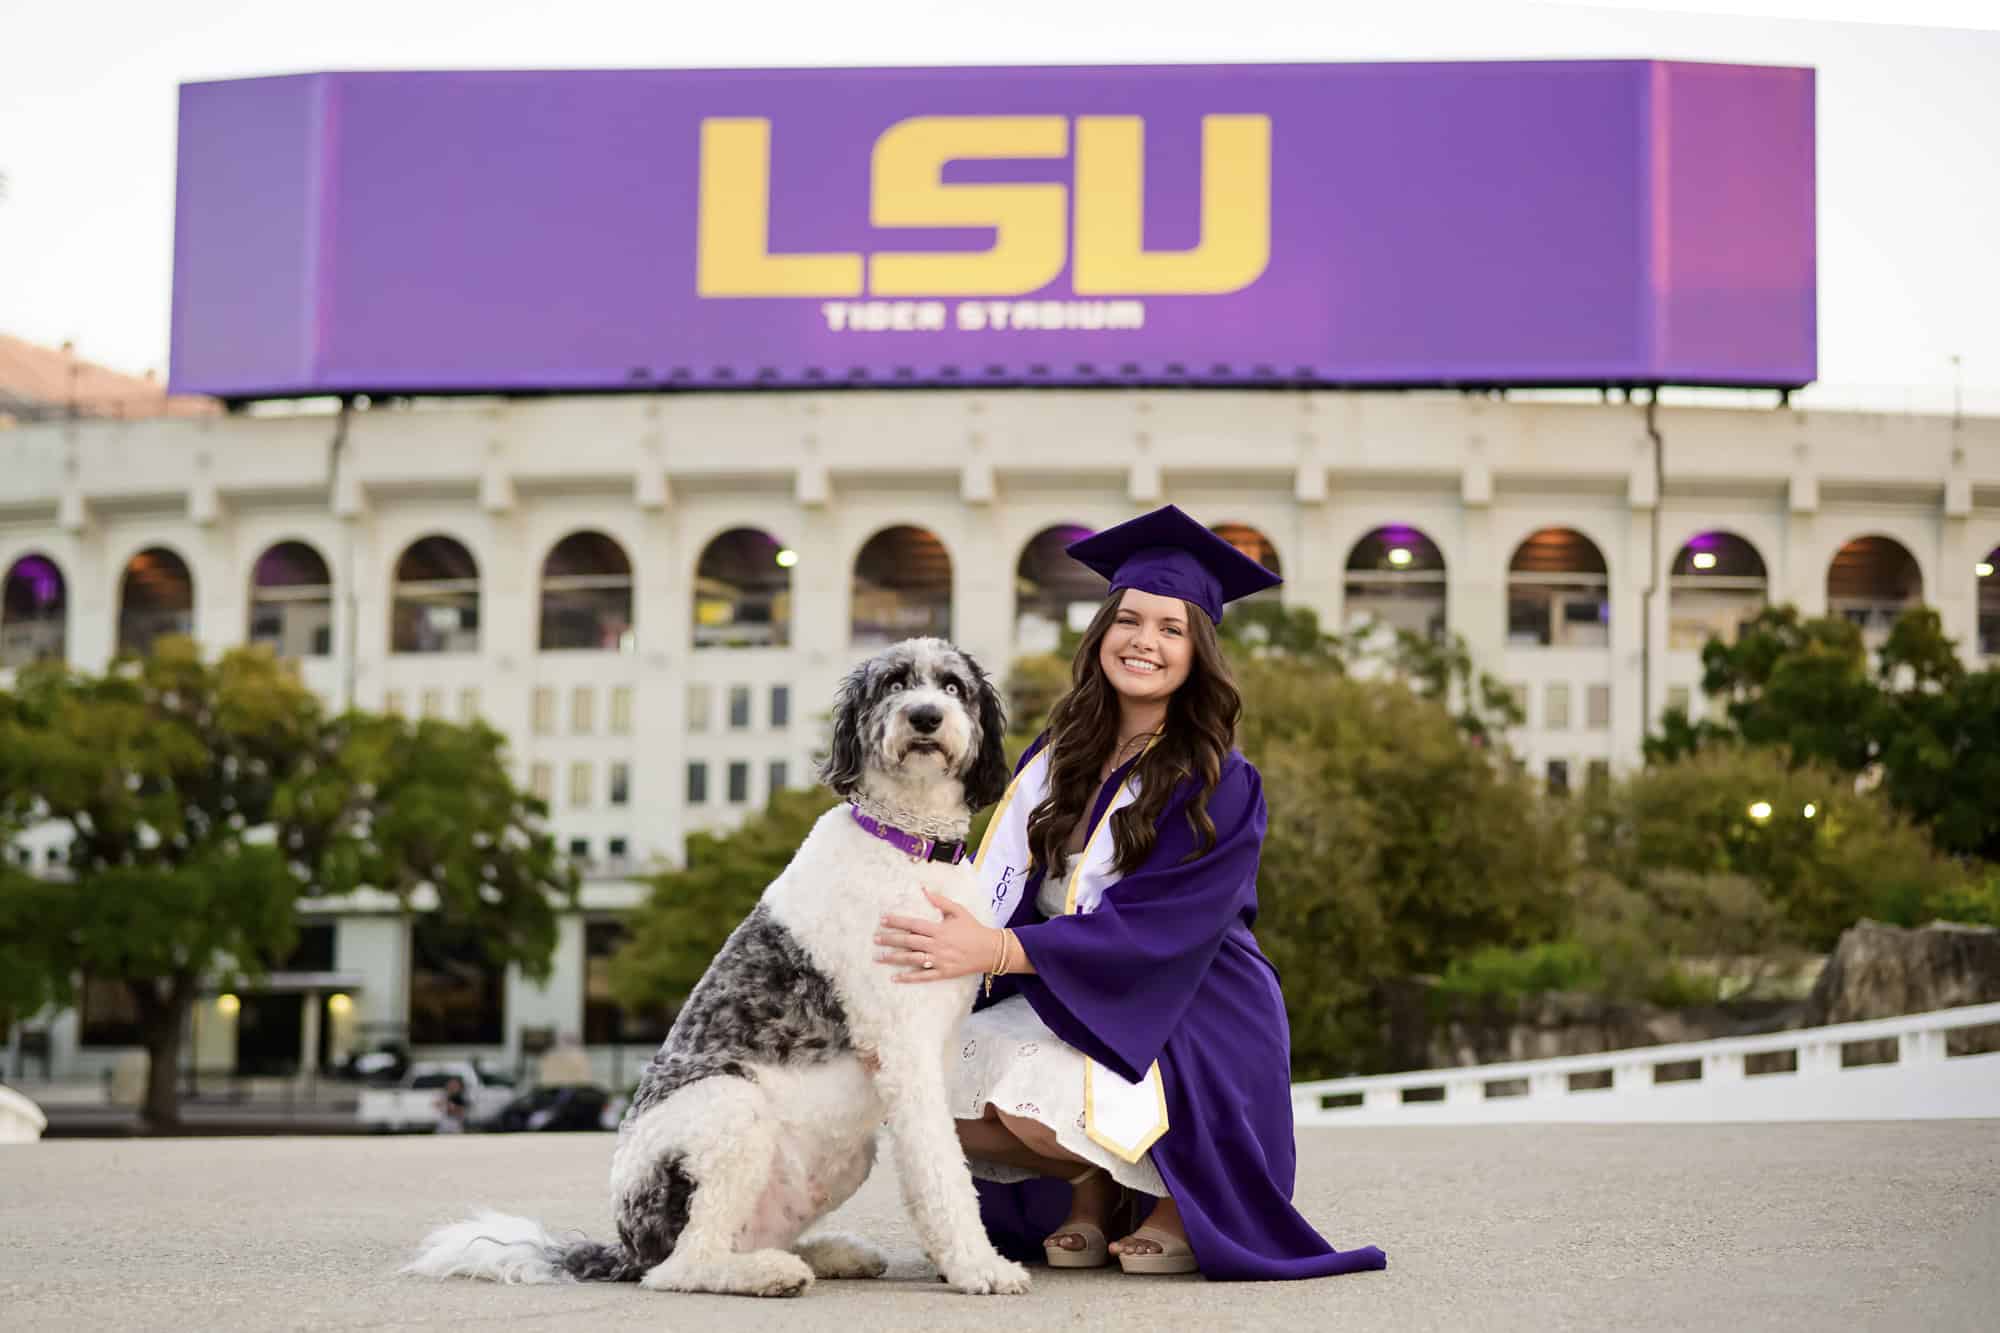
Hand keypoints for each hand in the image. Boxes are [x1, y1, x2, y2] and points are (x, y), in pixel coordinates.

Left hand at [875, 888, 999, 983]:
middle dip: (890, 940)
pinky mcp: (943, 973)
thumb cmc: (973, 928)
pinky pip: (923, 977)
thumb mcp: (958, 911)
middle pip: (908, 942)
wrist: (990, 950)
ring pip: (912, 959)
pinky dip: (909, 977)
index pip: (913, 924)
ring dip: (894, 958)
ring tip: (879, 957)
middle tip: (875, 938)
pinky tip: (895, 978)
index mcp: (939, 929)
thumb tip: (923, 889)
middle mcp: (937, 945)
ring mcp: (939, 960)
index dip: (897, 922)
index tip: (883, 920)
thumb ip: (940, 901)